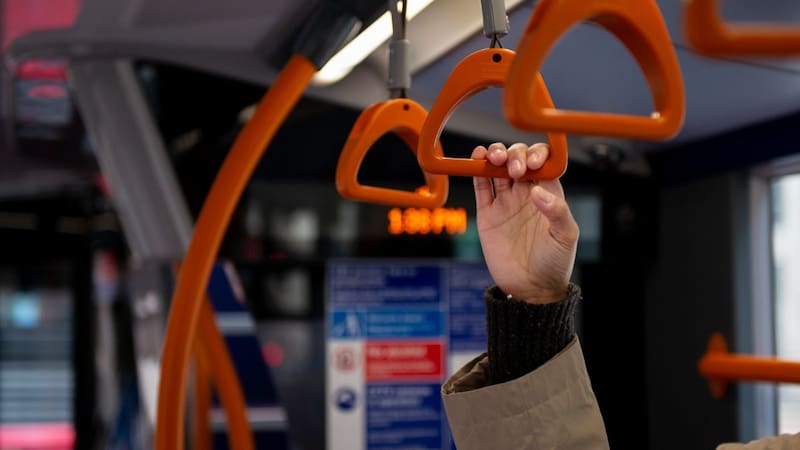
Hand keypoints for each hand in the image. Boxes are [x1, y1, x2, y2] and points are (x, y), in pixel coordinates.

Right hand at [472, 142, 578, 303]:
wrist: (531, 289)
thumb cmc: (555, 263)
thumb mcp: (565, 236)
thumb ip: (557, 211)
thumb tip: (537, 191)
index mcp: (549, 194)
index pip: (542, 163)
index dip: (537, 155)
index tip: (532, 163)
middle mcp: (526, 194)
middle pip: (518, 160)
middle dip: (514, 155)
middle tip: (515, 169)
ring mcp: (506, 202)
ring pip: (497, 168)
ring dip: (495, 155)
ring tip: (493, 157)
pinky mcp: (488, 213)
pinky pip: (480, 186)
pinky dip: (477, 170)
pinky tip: (476, 159)